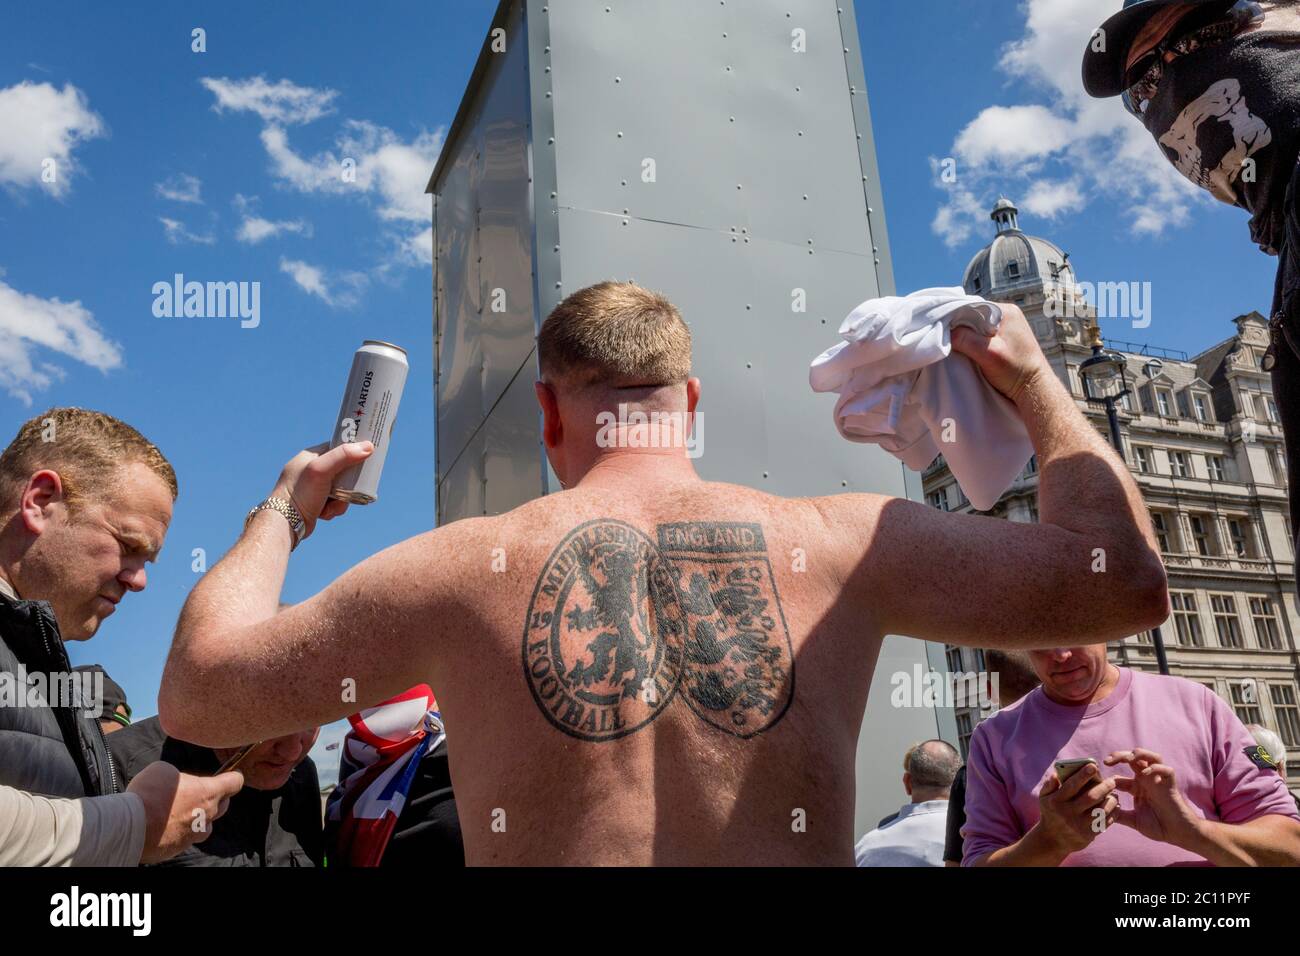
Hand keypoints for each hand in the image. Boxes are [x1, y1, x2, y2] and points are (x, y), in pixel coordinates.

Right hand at [127, 761, 244, 863]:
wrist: (129, 826)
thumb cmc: (148, 793)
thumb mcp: (164, 770)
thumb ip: (180, 777)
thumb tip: (179, 784)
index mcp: (208, 793)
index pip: (234, 783)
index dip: (233, 777)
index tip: (231, 775)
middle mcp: (206, 816)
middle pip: (223, 806)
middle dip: (217, 798)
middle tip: (201, 794)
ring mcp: (193, 835)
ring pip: (206, 826)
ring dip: (199, 819)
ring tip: (182, 813)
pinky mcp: (178, 848)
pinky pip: (185, 839)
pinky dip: (179, 832)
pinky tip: (164, 827)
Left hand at [270, 441, 373, 539]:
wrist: (284, 524)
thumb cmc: (300, 493)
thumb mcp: (321, 470)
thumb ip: (343, 456)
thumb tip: (368, 446)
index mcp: (310, 456)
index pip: (338, 447)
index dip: (353, 452)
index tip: (366, 458)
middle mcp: (311, 469)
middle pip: (343, 470)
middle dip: (349, 483)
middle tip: (351, 489)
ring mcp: (312, 486)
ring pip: (341, 488)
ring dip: (342, 499)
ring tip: (332, 506)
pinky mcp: (315, 501)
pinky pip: (334, 501)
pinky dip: (334, 508)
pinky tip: (325, 513)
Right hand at [950, 303, 1051, 403]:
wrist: (1033, 388)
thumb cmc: (1015, 371)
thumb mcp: (988, 353)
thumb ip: (965, 339)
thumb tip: (944, 331)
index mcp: (1005, 311)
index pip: (971, 307)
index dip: (953, 316)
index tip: (939, 328)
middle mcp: (1006, 314)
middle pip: (972, 314)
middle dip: (958, 326)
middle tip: (943, 337)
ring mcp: (1006, 325)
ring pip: (975, 324)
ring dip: (964, 334)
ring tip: (953, 344)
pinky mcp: (1003, 337)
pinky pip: (980, 333)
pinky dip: (971, 339)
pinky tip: (964, 348)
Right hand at [1034, 762, 1118, 859]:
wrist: (1052, 840)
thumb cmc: (1051, 813)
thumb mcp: (1044, 798)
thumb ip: (1049, 784)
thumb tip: (1057, 773)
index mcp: (1056, 801)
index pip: (1071, 785)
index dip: (1083, 775)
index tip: (1093, 765)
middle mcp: (1067, 813)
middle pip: (1090, 797)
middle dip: (1103, 787)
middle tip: (1111, 781)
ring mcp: (1078, 826)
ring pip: (1100, 810)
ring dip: (1110, 801)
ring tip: (1114, 794)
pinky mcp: (1088, 835)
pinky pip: (1104, 822)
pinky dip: (1112, 813)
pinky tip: (1115, 807)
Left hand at [1106, 748, 1202, 847]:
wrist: (1178, 834)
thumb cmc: (1159, 826)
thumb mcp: (1134, 820)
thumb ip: (1120, 815)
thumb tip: (1101, 815)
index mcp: (1136, 787)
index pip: (1119, 775)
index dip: (1108, 777)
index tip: (1097, 783)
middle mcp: (1147, 780)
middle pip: (1134, 758)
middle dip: (1119, 755)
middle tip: (1107, 761)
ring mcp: (1159, 781)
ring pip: (1152, 757)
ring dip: (1140, 754)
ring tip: (1129, 758)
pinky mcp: (1171, 785)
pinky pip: (1166, 770)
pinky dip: (1156, 768)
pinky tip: (1146, 774)